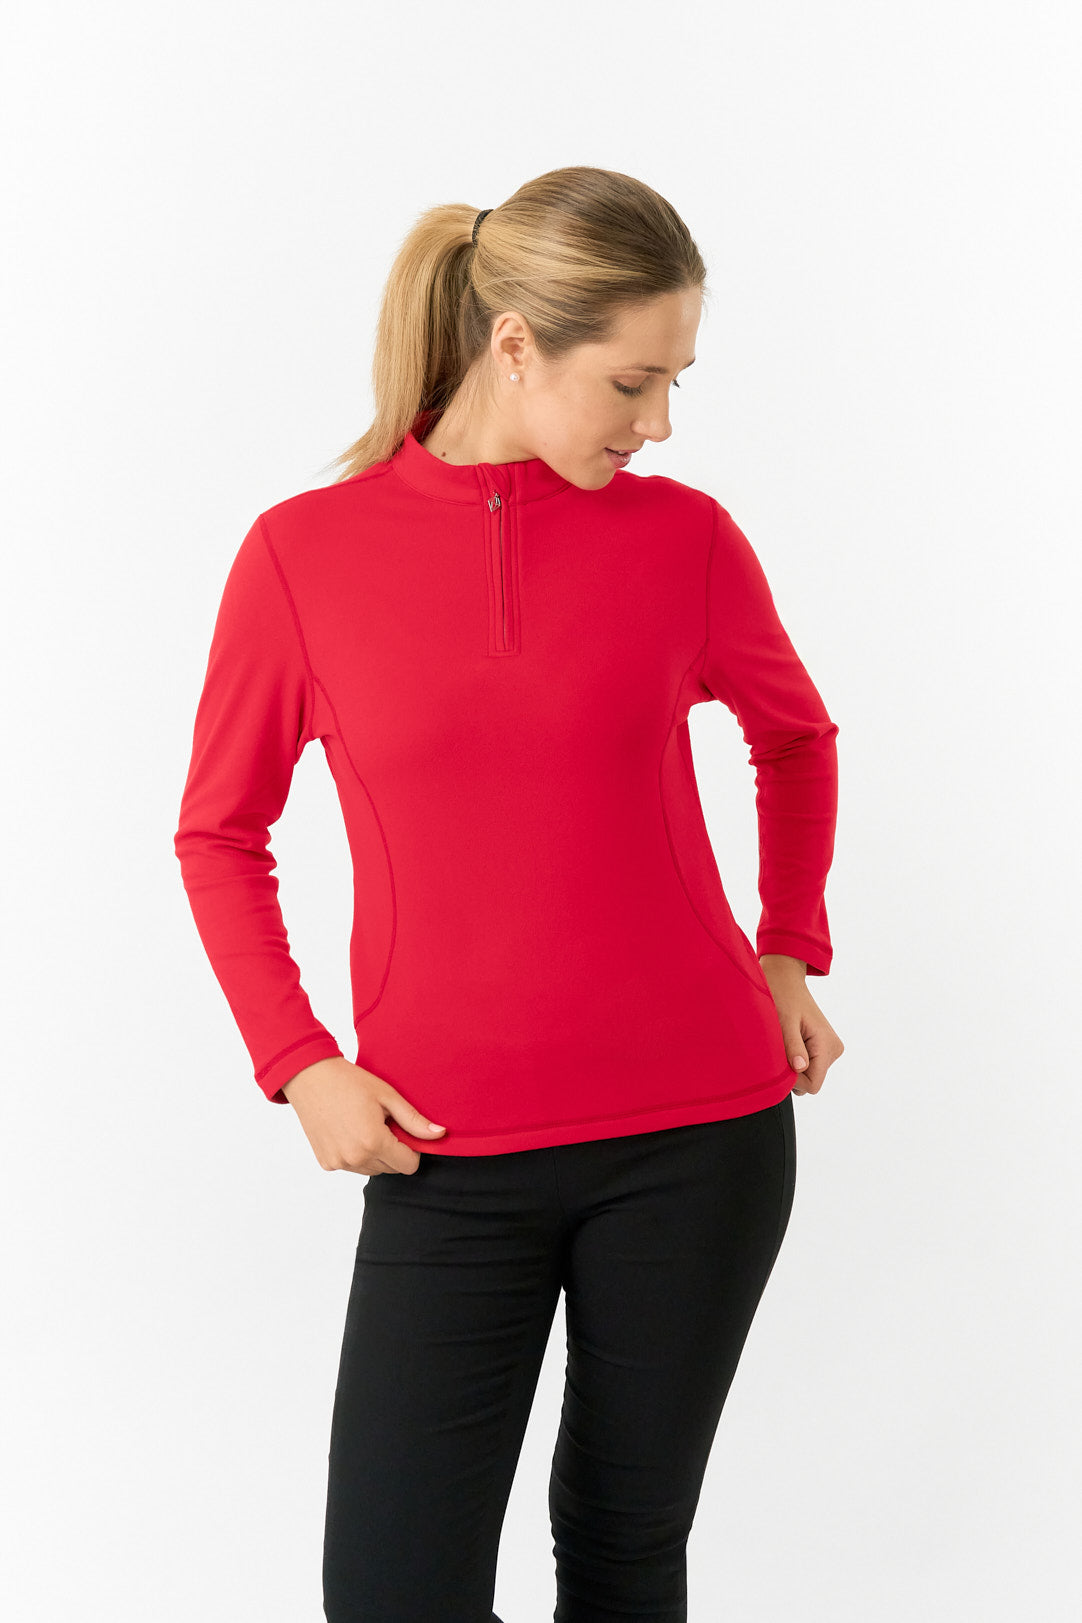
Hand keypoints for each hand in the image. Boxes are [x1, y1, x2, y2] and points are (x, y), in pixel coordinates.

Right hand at [281, 1056, 446, 1173]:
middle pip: (391, 1169)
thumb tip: (440, 1135)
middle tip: (382, 1122)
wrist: (310, 1078)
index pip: (409, 1165)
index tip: (403, 1130)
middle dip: (393, 1150)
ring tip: (364, 1125)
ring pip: (373, 1170)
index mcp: (373, 1142)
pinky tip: (349, 1130)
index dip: (412, 1149)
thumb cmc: (350, 1081)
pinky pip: (353, 1167)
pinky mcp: (326, 1163)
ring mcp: (338, 1163)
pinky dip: (356, 1154)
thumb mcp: (387, 1096)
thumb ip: (414, 1120)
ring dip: (376, 1154)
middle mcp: (355, 1158)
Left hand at [758, 955, 844, 1096]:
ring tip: (784, 1040)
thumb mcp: (785, 1021)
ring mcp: (829, 1048)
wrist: (785, 979)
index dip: (794, 1081)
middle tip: (779, 1047)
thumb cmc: (783, 996)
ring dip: (792, 1063)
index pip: (813, 1084)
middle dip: (792, 1071)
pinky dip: (795, 1057)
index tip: (778, 1063)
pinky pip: (808, 1064)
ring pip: (808, 1073)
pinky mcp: (822, 1047)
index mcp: (827, 1045)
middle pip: (811, 1080)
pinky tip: (788, 1040)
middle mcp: (833, 1049)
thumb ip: (793, 1046)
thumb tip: (800, 1068)